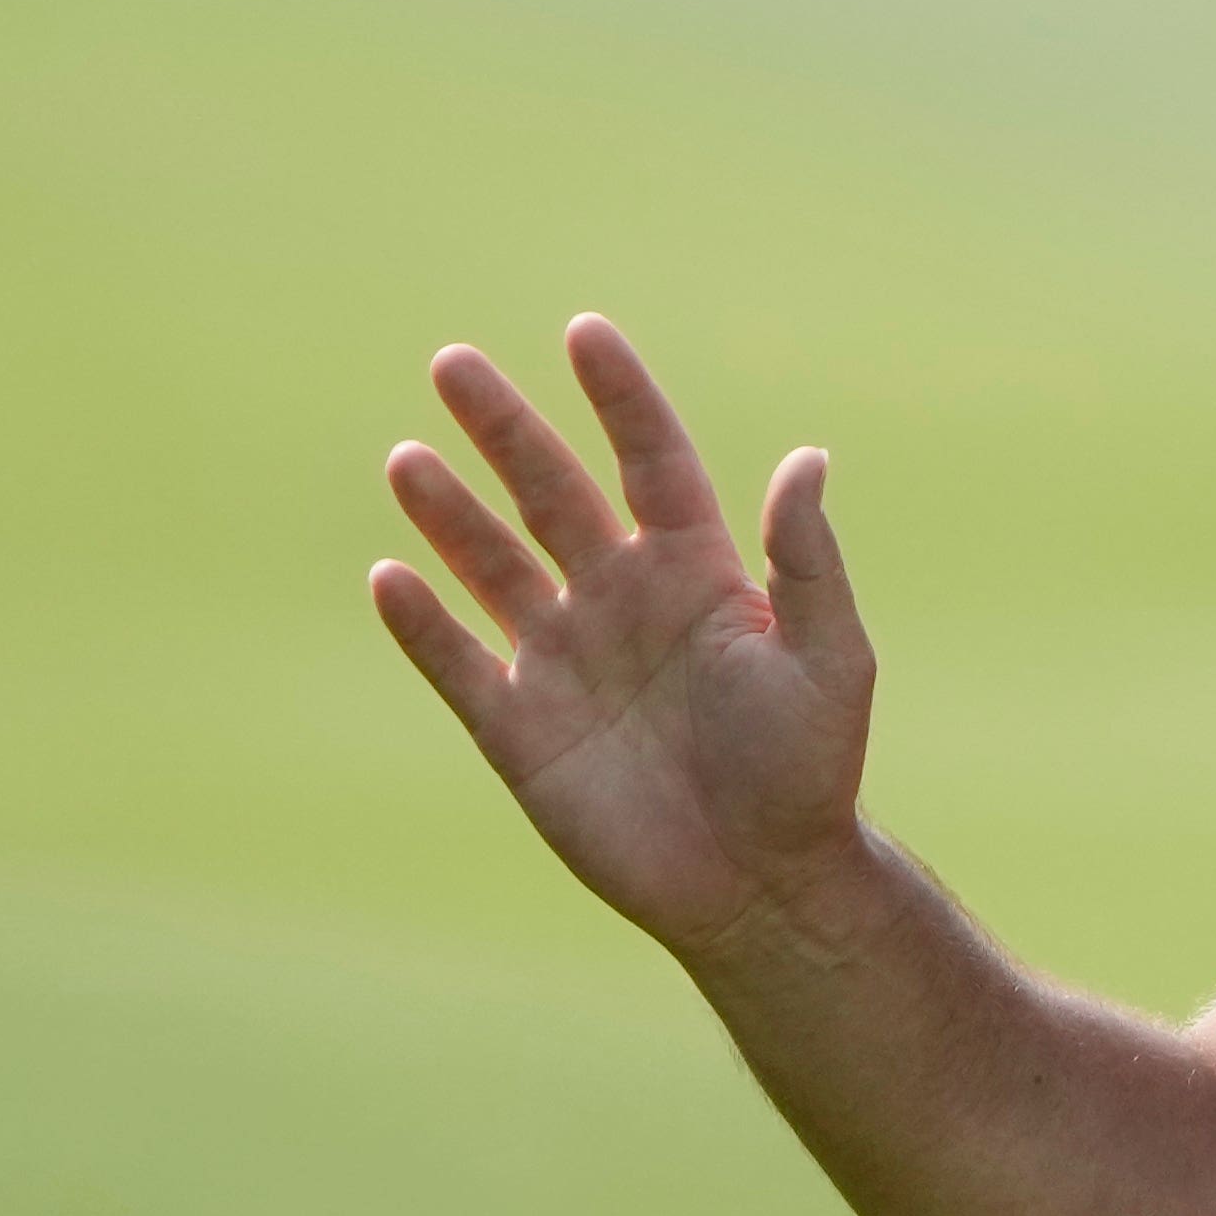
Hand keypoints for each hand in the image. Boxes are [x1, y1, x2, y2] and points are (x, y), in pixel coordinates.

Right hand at [370, 317, 876, 958]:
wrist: (761, 883)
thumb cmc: (809, 769)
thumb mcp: (826, 658)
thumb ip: (807, 561)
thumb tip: (809, 457)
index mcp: (699, 574)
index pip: (651, 462)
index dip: (620, 399)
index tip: (584, 332)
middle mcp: (624, 601)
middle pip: (552, 494)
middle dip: (505, 431)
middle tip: (452, 361)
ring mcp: (567, 661)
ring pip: (493, 566)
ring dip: (450, 513)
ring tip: (409, 458)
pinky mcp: (521, 728)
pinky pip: (458, 663)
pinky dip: (422, 624)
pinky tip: (389, 576)